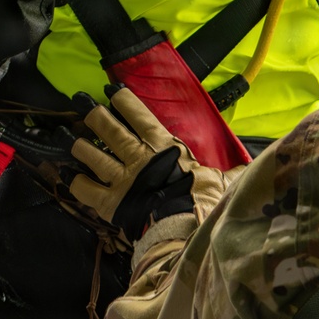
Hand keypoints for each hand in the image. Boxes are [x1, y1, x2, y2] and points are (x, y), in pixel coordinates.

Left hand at [66, 88, 232, 240]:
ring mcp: (120, 179)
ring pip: (92, 155)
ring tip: (72, 140)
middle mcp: (137, 158)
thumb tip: (249, 168)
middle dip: (94, 116)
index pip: (139, 116)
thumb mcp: (221, 182)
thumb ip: (230, 173)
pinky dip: (76, 181)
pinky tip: (69, 176)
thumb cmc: (203, 202)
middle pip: (109, 130)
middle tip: (82, 104)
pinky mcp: (109, 202)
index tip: (111, 90)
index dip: (124, 101)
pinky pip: (85, 189)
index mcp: (163, 147)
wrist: (184, 229)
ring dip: (80, 147)